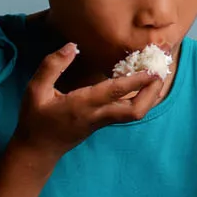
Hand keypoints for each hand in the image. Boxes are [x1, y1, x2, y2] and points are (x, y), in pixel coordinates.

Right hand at [13, 42, 166, 162]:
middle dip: (151, 93)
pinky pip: (126, 112)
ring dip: (148, 97)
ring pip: (134, 114)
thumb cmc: (35, 119)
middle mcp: (97, 115)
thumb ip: (52, 66)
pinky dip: (138, 99)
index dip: (136, 80)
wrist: (38, 150)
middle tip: (161, 73)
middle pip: (135, 111)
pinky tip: (140, 85)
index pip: (114, 92)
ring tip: (156, 76)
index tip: (152, 69)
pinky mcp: (102, 123)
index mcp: (82, 105)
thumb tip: (72, 46)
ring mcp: (102, 122)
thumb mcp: (35, 91)